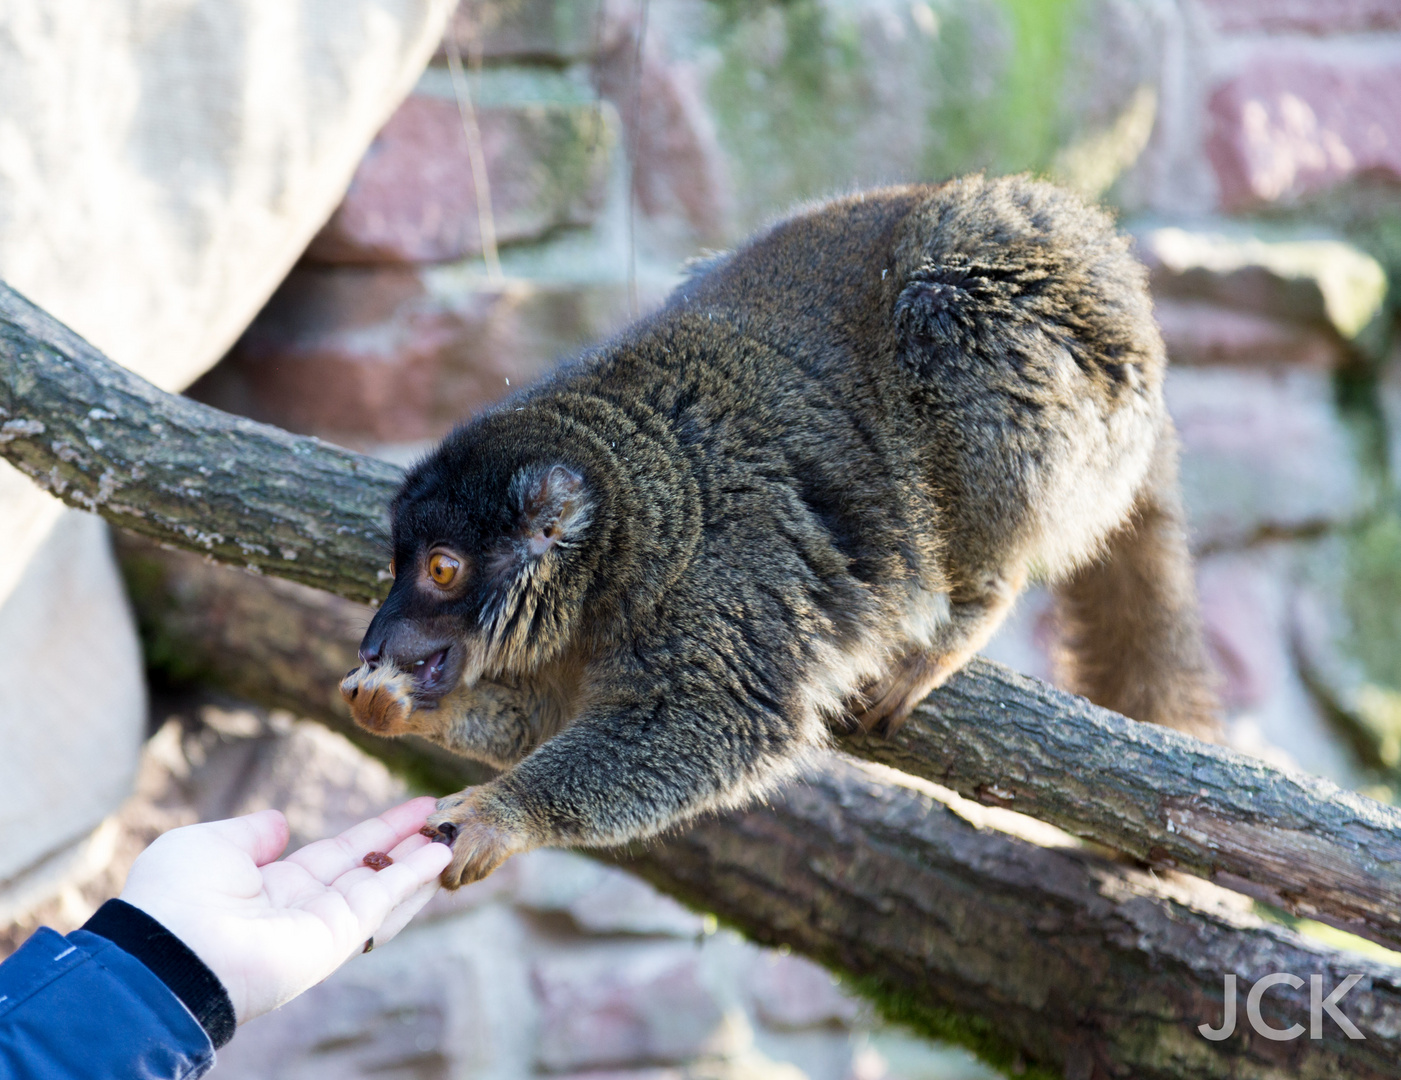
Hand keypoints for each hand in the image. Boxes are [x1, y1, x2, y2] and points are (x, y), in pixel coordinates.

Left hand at [119, 797, 453, 1022]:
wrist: (169, 951)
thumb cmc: (175, 895)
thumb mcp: (211, 844)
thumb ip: (252, 833)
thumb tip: (279, 824)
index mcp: (271, 885)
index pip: (337, 853)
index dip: (375, 831)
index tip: (413, 808)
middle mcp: (303, 906)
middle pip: (368, 869)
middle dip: (405, 842)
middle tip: (442, 816)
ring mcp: (323, 925)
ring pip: (383, 886)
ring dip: (418, 861)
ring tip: (453, 833)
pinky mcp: (337, 938)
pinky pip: (382, 900)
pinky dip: (413, 876)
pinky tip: (441, 853)